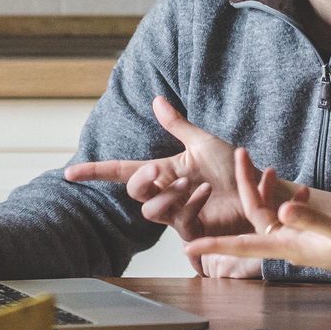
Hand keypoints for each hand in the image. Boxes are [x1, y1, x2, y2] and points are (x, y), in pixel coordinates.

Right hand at [64, 96, 280, 239]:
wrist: (261, 192)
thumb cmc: (237, 169)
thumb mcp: (204, 142)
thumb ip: (177, 125)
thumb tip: (156, 99)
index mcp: (165, 171)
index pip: (122, 171)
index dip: (96, 172)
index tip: (70, 173)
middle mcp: (167, 193)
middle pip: (135, 191)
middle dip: (142, 181)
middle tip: (157, 171)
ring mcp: (179, 214)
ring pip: (151, 210)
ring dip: (168, 195)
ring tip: (192, 184)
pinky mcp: (194, 230)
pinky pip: (178, 221)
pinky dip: (189, 204)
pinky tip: (205, 193)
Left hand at [186, 148, 330, 285]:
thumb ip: (310, 219)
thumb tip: (282, 210)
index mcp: (289, 246)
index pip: (242, 245)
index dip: (214, 245)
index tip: (187, 248)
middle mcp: (289, 244)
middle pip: (255, 215)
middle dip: (245, 186)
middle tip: (240, 153)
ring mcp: (301, 239)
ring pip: (271, 213)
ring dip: (266, 190)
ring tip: (265, 166)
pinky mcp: (314, 234)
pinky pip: (290, 215)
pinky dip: (288, 199)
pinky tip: (296, 187)